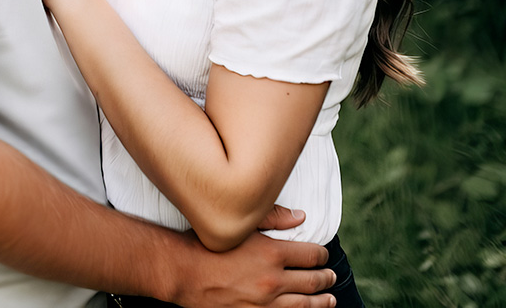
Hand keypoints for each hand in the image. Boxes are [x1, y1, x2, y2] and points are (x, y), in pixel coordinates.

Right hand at [176, 225, 335, 307]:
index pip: (311, 255)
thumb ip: (273, 218)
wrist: (185, 272)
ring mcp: (265, 303)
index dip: (321, 255)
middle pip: (312, 282)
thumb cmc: (210, 243)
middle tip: (331, 277)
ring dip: (321, 303)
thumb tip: (300, 217)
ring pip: (304, 305)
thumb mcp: (241, 224)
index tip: (323, 255)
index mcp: (273, 253)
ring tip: (330, 301)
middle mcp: (273, 281)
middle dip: (325, 279)